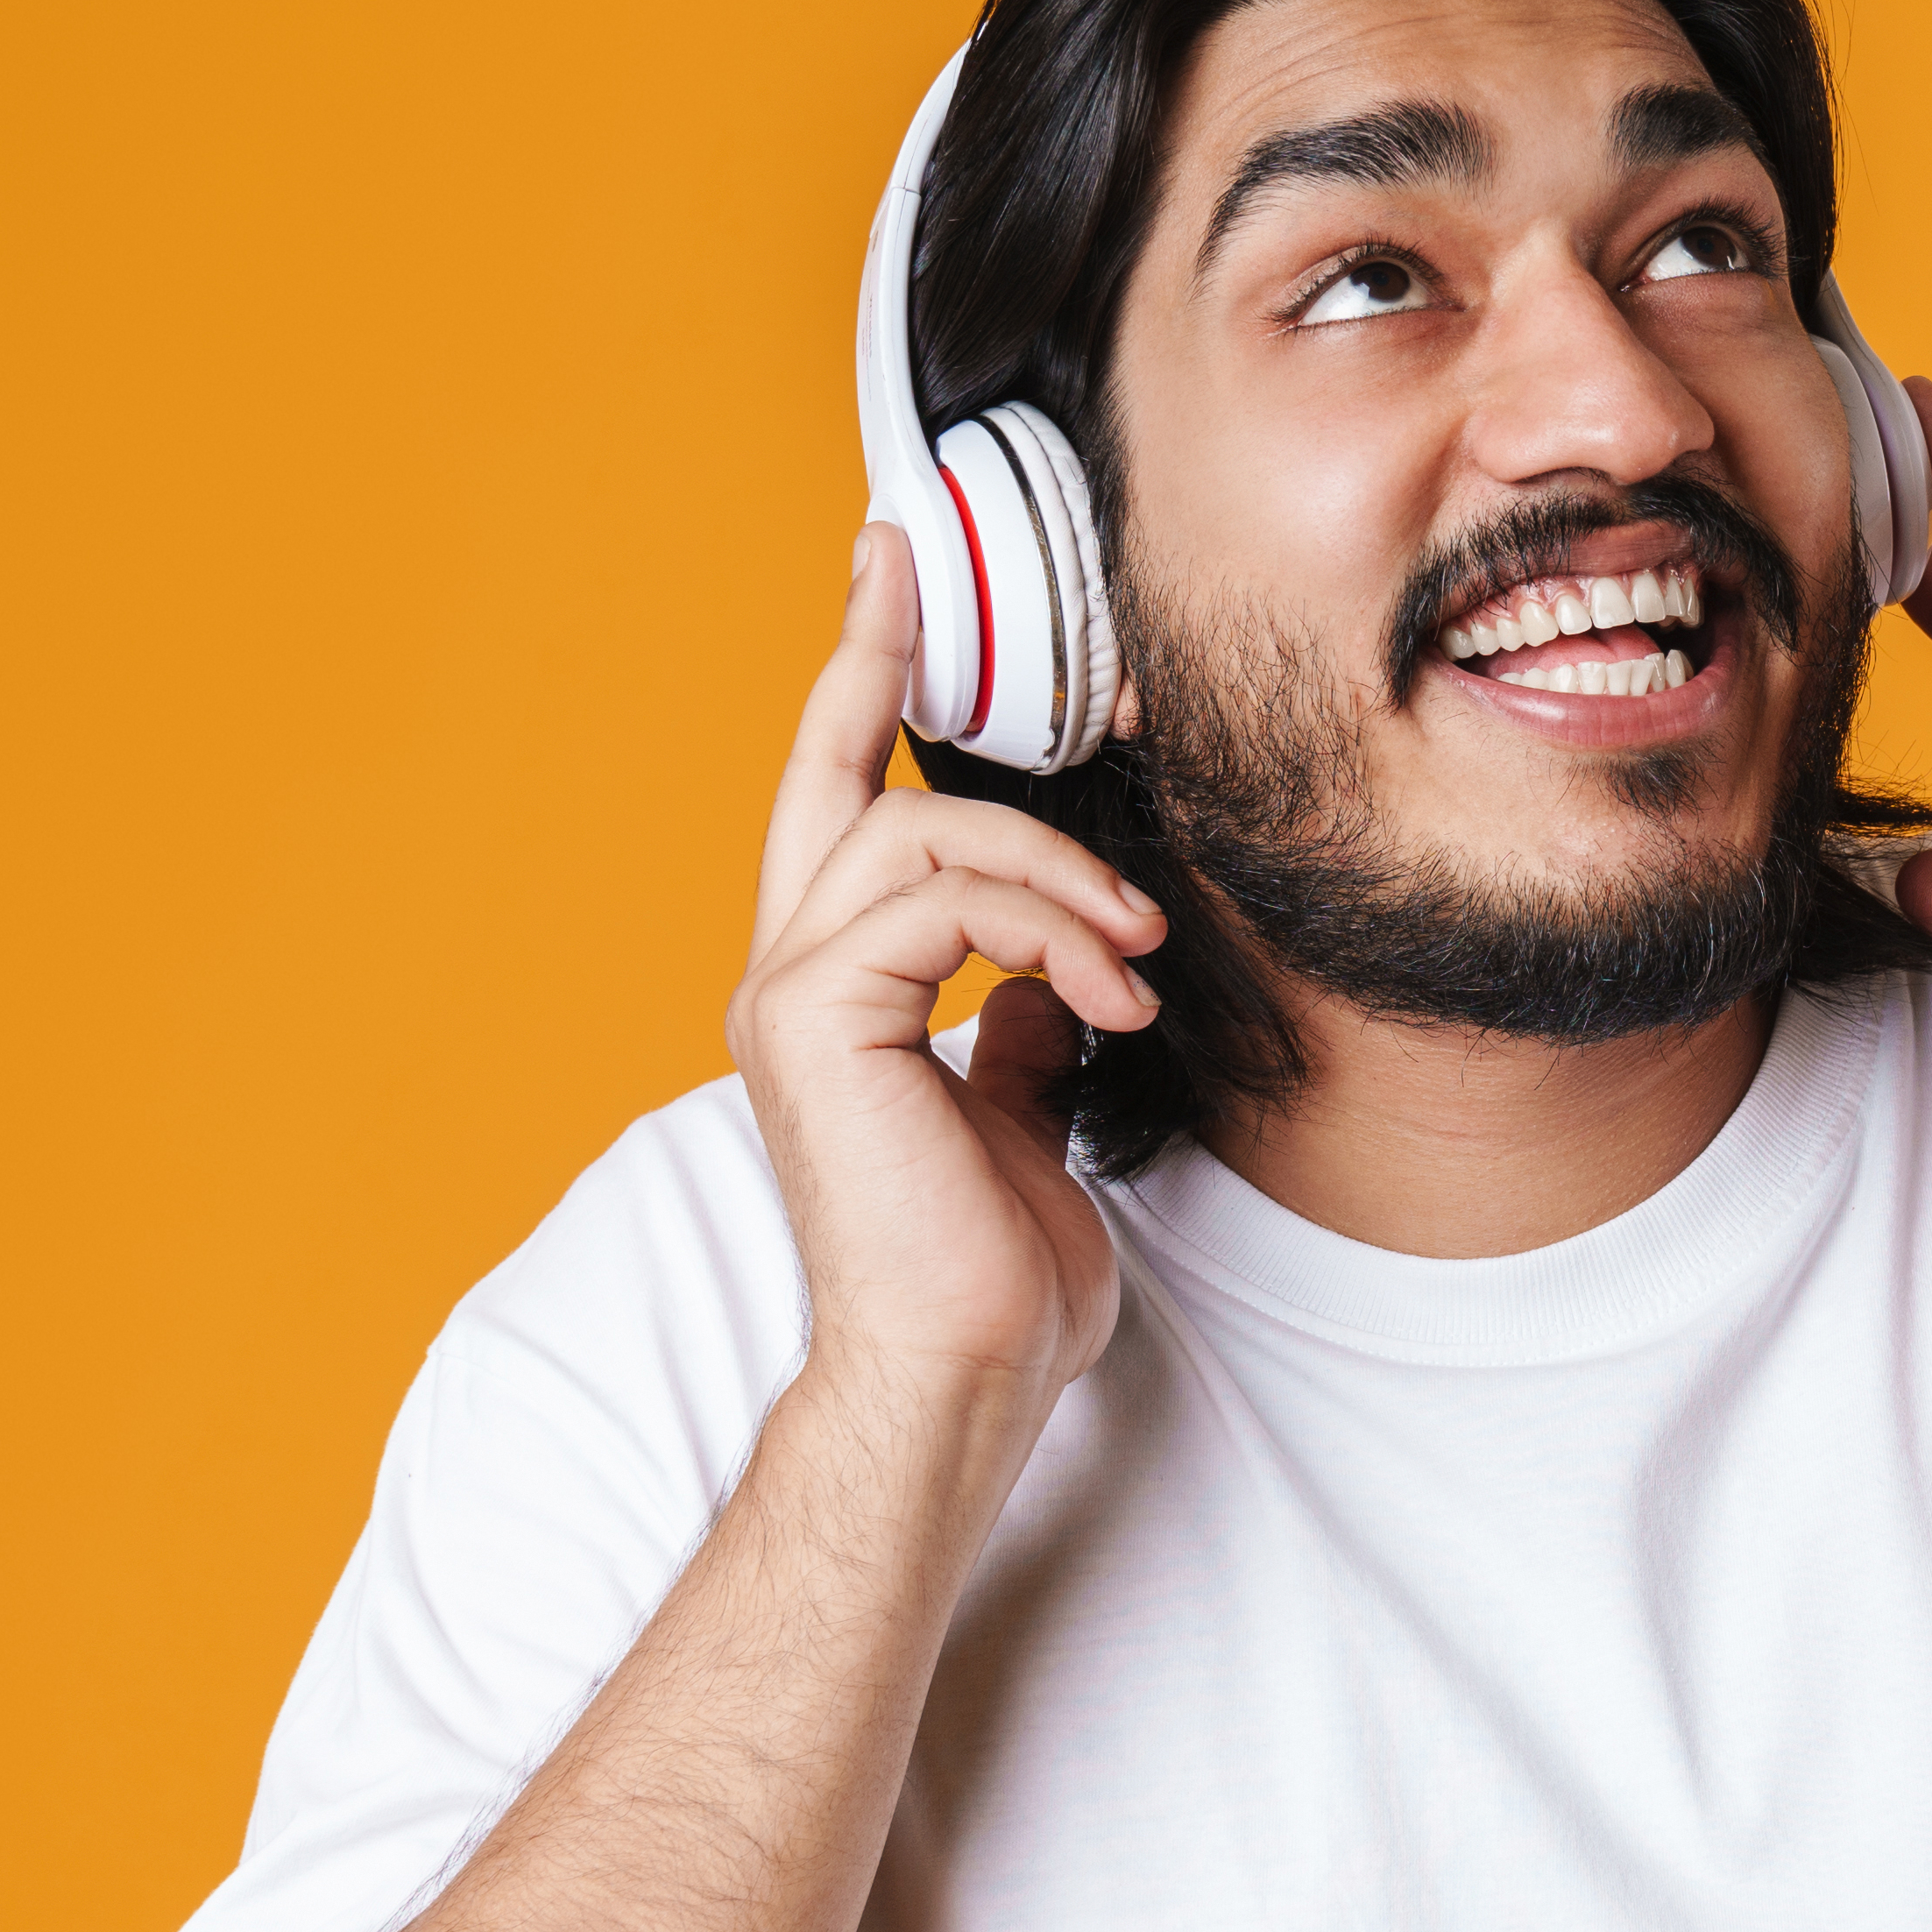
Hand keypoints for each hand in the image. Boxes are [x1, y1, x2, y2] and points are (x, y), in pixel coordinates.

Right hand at [728, 531, 1164, 1403]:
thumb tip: (1057, 969)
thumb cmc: (994, 1273)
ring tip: (1142, 957)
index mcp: (835, 993)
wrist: (964, 1371)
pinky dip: (1053, 930)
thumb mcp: (1028, 1114)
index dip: (863, 685)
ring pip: (924, 838)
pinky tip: (1116, 997)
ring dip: (1062, 880)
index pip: (843, 809)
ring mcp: (789, 993)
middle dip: (877, 652)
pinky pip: (945, 902)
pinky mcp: (819, 1016)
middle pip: (830, 773)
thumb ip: (1023, 1023)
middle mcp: (789, 978)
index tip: (893, 580)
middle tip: (912, 560)